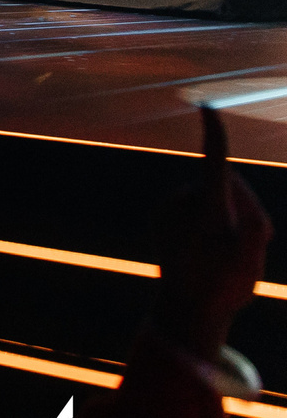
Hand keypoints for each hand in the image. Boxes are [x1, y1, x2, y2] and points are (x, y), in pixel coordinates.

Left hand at [155, 107, 273, 360]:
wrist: (185, 308)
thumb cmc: (222, 287)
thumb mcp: (250, 264)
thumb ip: (255, 229)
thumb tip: (246, 207)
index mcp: (206, 210)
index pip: (213, 164)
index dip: (215, 135)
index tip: (208, 109)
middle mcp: (182, 202)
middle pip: (228, 185)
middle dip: (244, 206)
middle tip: (240, 246)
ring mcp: (169, 207)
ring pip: (214, 196)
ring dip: (227, 216)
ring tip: (219, 252)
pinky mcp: (163, 213)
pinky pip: (197, 206)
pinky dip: (208, 220)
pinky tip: (205, 249)